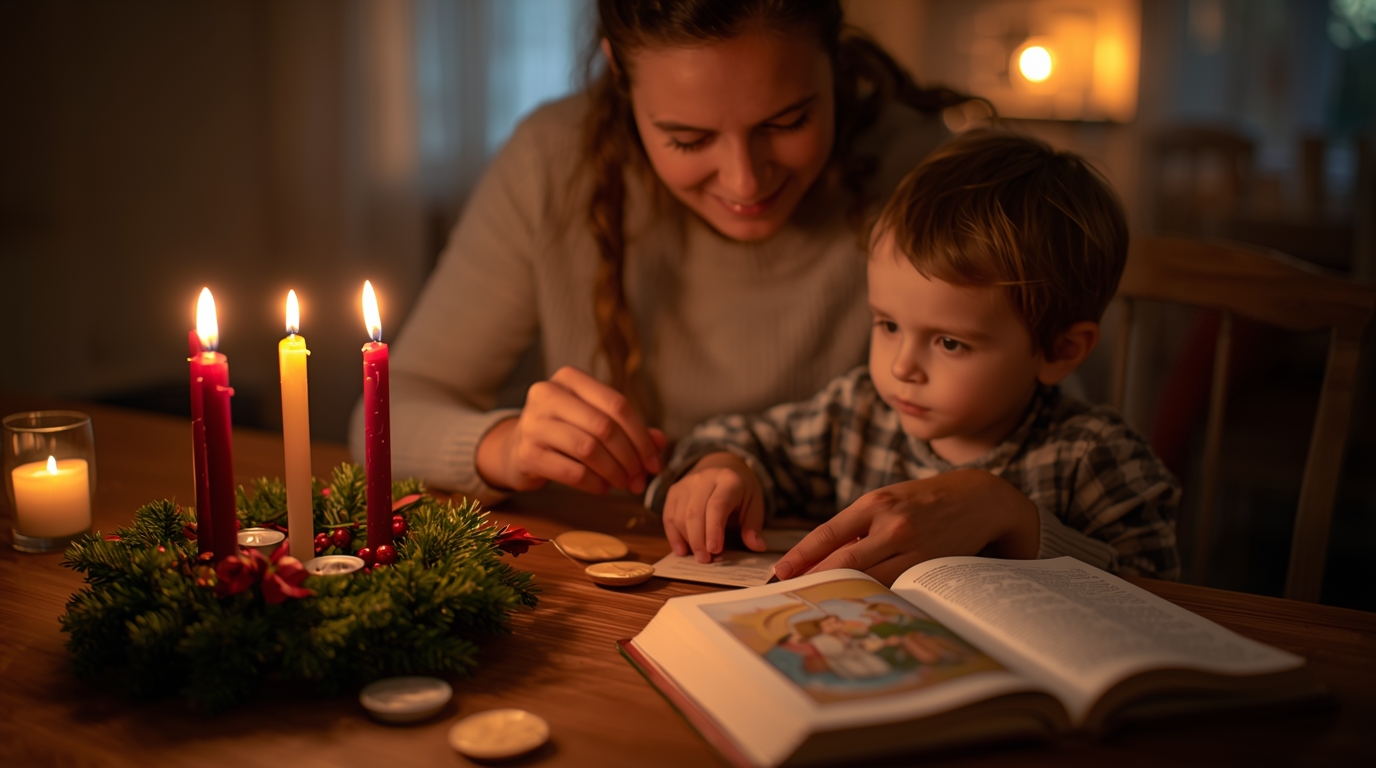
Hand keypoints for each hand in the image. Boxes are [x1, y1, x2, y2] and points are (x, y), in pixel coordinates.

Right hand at [475, 366, 665, 493]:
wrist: (516, 448)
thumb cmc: (564, 431)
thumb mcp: (594, 420)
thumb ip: (627, 428)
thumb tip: (660, 442)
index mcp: (569, 378)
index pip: (617, 405)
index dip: (642, 436)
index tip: (654, 462)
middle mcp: (547, 393)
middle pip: (605, 427)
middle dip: (630, 457)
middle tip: (640, 478)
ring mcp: (533, 422)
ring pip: (588, 449)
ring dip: (614, 472)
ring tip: (623, 483)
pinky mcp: (526, 453)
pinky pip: (571, 471)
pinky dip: (594, 483)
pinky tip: (602, 487)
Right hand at [662, 452, 766, 561]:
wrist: (722, 467)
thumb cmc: (740, 491)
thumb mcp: (754, 504)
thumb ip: (753, 525)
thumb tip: (756, 546)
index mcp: (728, 480)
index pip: (717, 505)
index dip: (713, 529)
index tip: (715, 550)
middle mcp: (704, 478)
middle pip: (694, 512)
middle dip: (698, 540)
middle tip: (705, 560)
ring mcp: (686, 483)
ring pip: (679, 515)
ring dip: (687, 539)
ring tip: (698, 556)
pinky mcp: (674, 491)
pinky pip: (668, 516)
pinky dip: (673, 536)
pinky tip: (682, 550)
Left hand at [772, 469, 1038, 585]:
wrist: (979, 498)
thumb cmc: (925, 500)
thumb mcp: (889, 500)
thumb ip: (860, 526)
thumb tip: (826, 558)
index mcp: (875, 503)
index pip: (827, 533)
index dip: (802, 556)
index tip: (781, 571)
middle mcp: (891, 524)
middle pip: (844, 562)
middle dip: (815, 580)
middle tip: (793, 596)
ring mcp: (912, 547)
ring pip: (868, 579)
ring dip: (842, 593)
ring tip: (820, 605)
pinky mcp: (929, 565)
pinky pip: (894, 587)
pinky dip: (873, 595)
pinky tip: (859, 604)